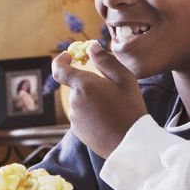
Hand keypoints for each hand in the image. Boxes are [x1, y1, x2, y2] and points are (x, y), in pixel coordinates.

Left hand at [52, 42, 147, 157]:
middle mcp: (74, 101)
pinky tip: (108, 120)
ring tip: (112, 109)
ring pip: (80, 101)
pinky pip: (81, 116)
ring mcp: (74, 118)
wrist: (131, 143)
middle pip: (76, 86)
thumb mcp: (125, 79)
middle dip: (89, 84)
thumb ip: (106, 60)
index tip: (69, 55)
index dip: (61, 60)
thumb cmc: (130, 109)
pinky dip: (91, 114)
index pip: (59, 69)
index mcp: (84, 86)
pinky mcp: (77, 131)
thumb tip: (91, 47)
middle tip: (111, 90)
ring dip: (91, 100)